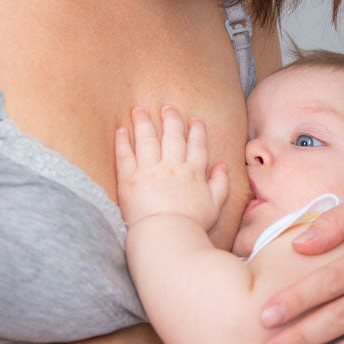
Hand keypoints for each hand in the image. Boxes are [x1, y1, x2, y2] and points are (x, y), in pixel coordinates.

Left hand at [115, 106, 228, 229]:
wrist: (167, 236)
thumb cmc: (192, 224)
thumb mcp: (215, 205)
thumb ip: (220, 183)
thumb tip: (223, 165)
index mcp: (193, 172)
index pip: (197, 145)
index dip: (197, 131)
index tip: (195, 120)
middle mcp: (172, 167)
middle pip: (172, 137)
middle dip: (170, 120)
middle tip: (167, 107)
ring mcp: (150, 171)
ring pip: (147, 140)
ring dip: (143, 123)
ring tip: (139, 110)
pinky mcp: (129, 180)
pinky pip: (125, 156)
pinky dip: (122, 142)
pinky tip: (120, 130)